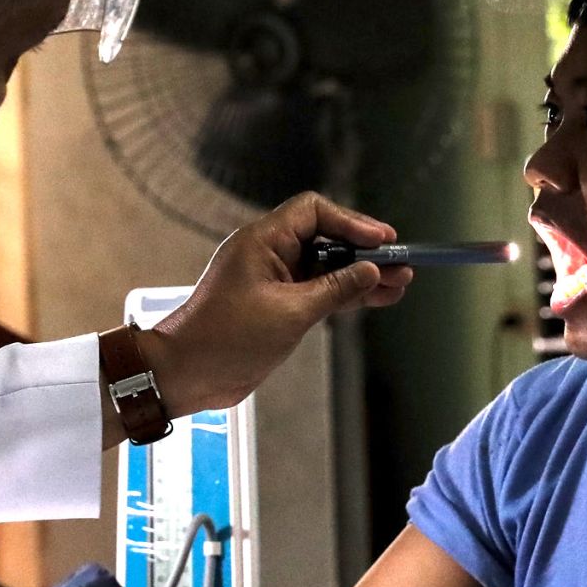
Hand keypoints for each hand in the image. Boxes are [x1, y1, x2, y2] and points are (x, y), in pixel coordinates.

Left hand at [138, 193, 412, 417]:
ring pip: (325, 267)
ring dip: (359, 275)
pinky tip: (374, 298)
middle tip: (400, 264)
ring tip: (398, 284)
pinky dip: (344, 294)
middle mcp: (267, 253)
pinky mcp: (276, 304)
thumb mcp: (290, 313)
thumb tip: (372, 271)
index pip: (314, 212)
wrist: (186, 374)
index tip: (382, 241)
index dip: (351, 222)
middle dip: (364, 251)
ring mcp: (272, 279)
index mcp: (262, 241)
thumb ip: (335, 289)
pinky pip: (317, 289)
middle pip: (325, 238)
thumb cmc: (225, 340)